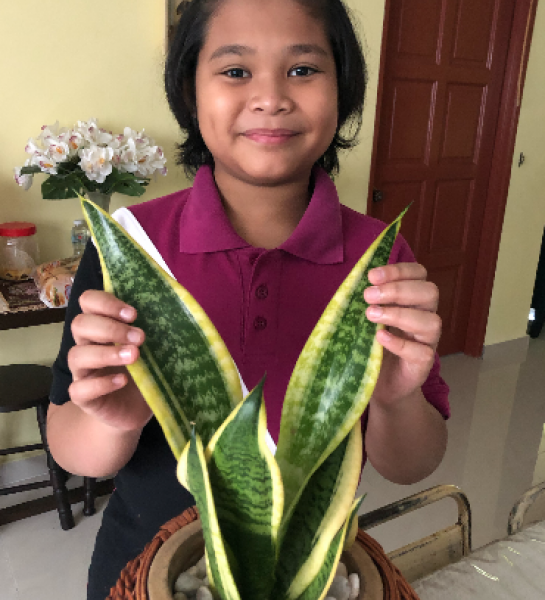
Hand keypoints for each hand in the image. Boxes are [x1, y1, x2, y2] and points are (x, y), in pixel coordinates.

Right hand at [68, 290, 151, 431]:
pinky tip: (122, 381)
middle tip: (140, 337)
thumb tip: (179, 307)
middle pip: (79, 324)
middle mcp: (87, 345)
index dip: (105, 302)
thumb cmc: (145, 371)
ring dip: (106, 353)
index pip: (88, 301)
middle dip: (110, 327)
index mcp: (101, 326)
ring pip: (76, 355)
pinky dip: (101, 384)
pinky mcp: (83, 398)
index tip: (134, 314)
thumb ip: (157, 328)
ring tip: (134, 356)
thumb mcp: (153, 347)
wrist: (137, 410)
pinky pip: (79, 389)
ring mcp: (82, 372)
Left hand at [363, 263, 440, 407]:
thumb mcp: (367, 320)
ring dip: (399, 314)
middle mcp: (425, 316)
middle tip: (368, 295)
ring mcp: (427, 341)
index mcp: (413, 300)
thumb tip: (351, 283)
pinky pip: (421, 352)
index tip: (372, 276)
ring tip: (371, 315)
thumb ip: (367, 302)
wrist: (381, 385)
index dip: (399, 270)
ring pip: (431, 321)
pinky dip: (399, 343)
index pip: (419, 275)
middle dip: (398, 290)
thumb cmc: (373, 346)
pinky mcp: (423, 365)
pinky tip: (379, 338)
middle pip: (429, 293)